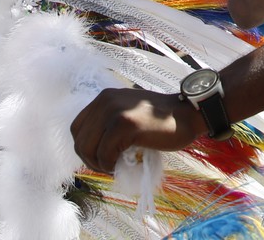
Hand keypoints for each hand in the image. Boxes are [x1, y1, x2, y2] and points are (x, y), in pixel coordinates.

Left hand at [70, 87, 202, 173]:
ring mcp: (114, 111)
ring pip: (88, 148)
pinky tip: (121, 163)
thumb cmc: (160, 120)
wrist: (187, 114)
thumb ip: (109, 123)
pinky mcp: (125, 124)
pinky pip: (104, 153)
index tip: (100, 157)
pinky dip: (108, 164)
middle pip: (80, 140)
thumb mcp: (128, 113)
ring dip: (98, 164)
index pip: (77, 128)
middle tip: (107, 166)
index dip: (85, 148)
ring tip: (113, 166)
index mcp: (104, 98)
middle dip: (90, 160)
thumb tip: (92, 148)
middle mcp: (105, 101)